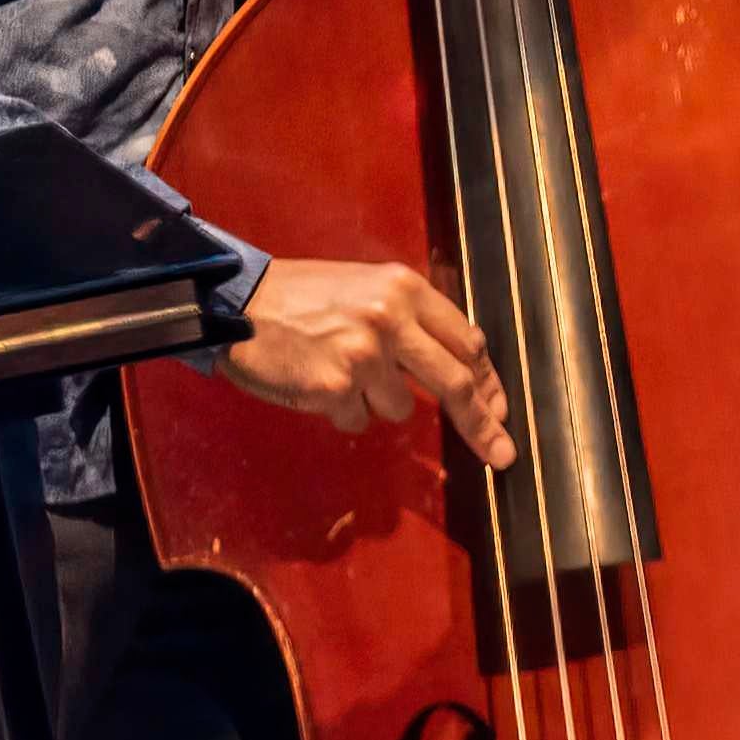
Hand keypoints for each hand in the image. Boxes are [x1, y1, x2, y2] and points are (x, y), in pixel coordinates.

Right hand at [222, 257, 515, 463]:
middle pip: (455, 383)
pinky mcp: (334, 389)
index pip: (466, 341)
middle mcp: (391, 320)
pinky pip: (359, 420)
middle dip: (482, 424)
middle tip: (501, 454)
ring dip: (378, 402)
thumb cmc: (301, 296)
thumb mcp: (368, 286)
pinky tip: (319, 384)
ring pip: (401, 408)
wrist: (237, 302)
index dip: (487, 381)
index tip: (499, 409)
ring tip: (341, 371)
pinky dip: (344, 412)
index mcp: (405, 289)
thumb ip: (413, 319)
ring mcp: (364, 356)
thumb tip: (460, 364)